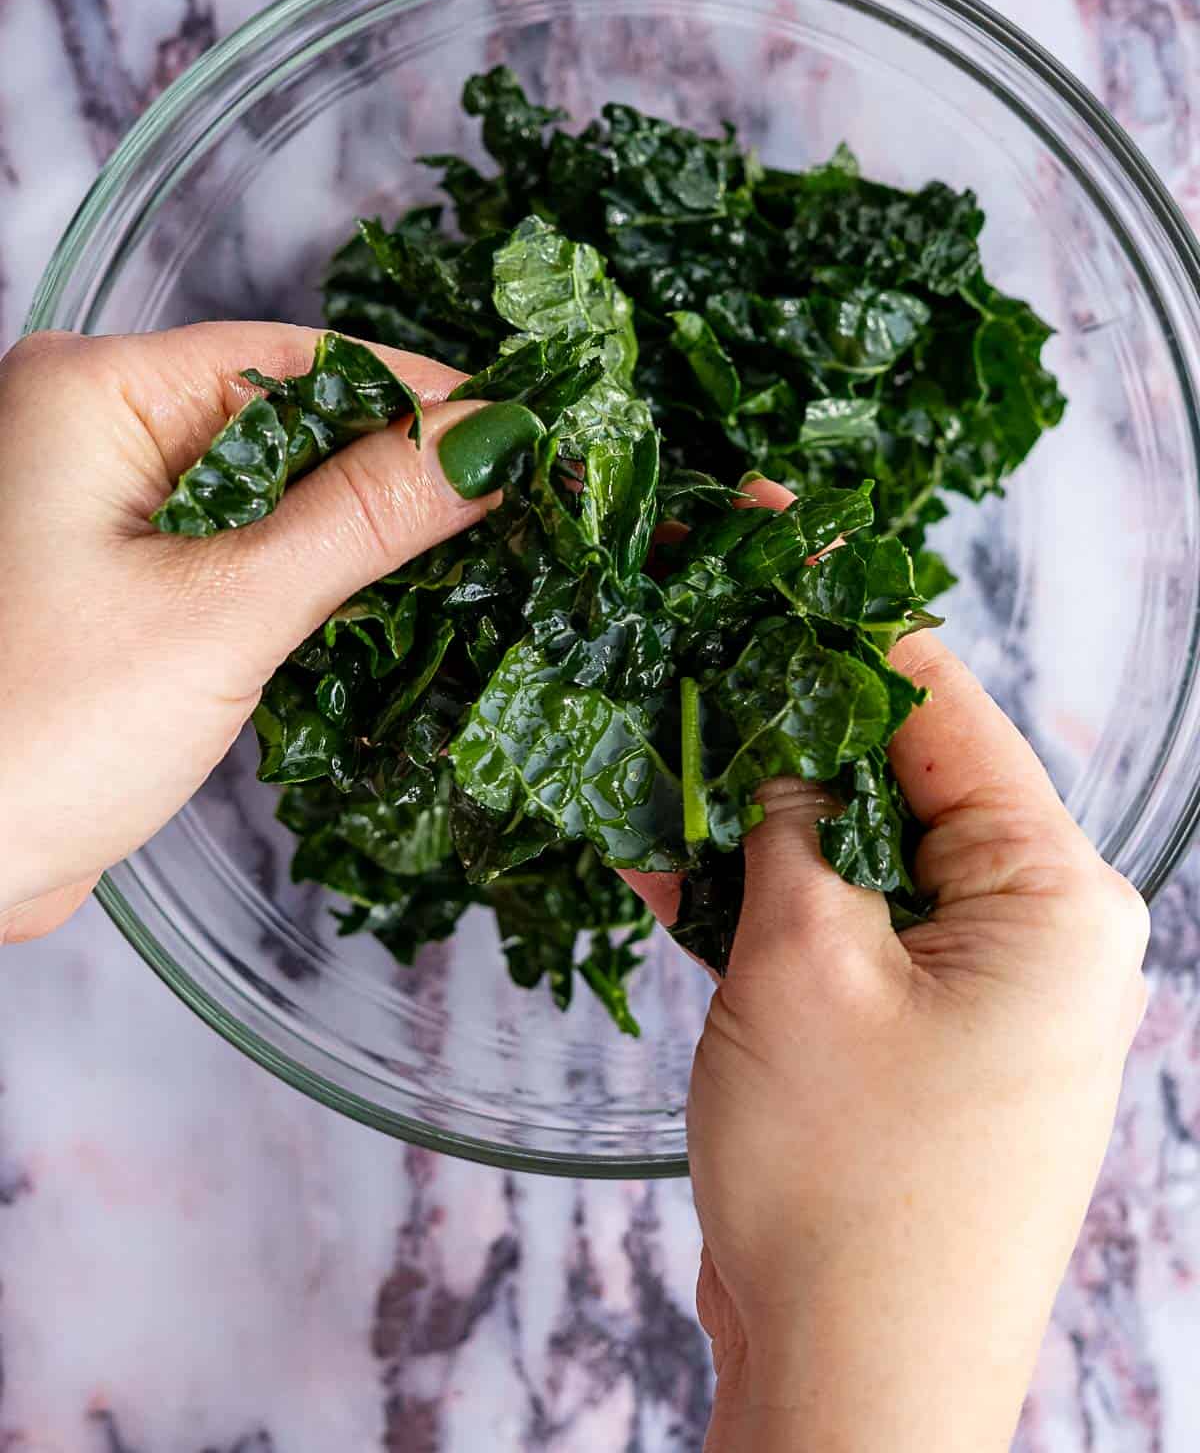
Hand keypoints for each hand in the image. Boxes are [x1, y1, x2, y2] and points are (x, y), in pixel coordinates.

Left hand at [0, 323, 535, 941]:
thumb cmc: (30, 733)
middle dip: (396, 467)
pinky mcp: (111, 584)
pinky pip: (234, 551)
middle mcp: (88, 430)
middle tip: (519, 502)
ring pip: (267, 491)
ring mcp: (96, 509)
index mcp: (93, 392)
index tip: (525, 427)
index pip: (296, 359)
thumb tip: (489, 440)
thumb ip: (362, 518)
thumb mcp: (222, 613)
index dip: (418, 394)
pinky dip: (307, 576)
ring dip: (358, 529)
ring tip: (479, 553)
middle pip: (287, 420)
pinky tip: (389, 604)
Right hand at [681, 627, 1148, 1450]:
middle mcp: (1035, 931)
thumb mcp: (801, 961)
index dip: (834, 611)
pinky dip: (755, 895)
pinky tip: (658, 851)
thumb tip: (769, 727)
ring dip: (749, 808)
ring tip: (643, 735)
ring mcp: (975, 989)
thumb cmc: (851, 1189)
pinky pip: (837, 928)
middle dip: (774, 711)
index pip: (938, 702)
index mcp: (1054, 894)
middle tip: (679, 629)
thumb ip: (788, 817)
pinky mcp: (913, 1038)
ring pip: (851, 849)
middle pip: (892, 770)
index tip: (755, 528)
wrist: (853, 1391)